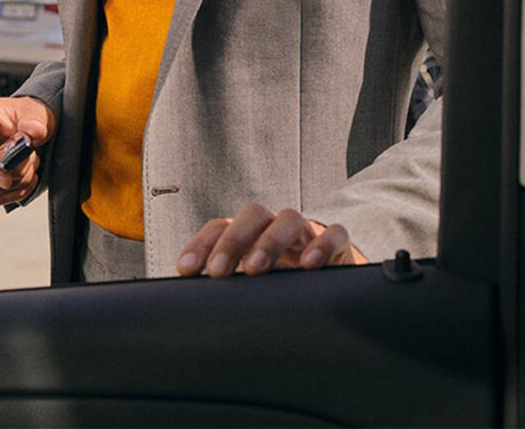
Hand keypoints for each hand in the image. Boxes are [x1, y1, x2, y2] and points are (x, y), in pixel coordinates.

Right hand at [0, 96, 55, 206]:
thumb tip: (31, 132)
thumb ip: (35, 123)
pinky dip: (15, 192)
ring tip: (30, 164)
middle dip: (12, 173)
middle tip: (32, 159)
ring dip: (17, 182)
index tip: (7, 178)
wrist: (28, 124)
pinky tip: (26, 177)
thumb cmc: (26, 115)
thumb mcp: (35, 113)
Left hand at [176, 202, 366, 277]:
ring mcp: (307, 233)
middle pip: (252, 215)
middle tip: (217, 270)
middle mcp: (275, 227)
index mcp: (250, 234)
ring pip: (289, 218)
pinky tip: (311, 266)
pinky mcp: (339, 245)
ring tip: (255, 269)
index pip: (220, 227)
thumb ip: (228, 290)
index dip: (200, 245)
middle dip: (232, 240)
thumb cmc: (283, 283)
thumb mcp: (253, 286)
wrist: (335, 279)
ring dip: (269, 240)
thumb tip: (192, 308)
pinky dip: (323, 245)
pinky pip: (335, 234)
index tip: (185, 270)